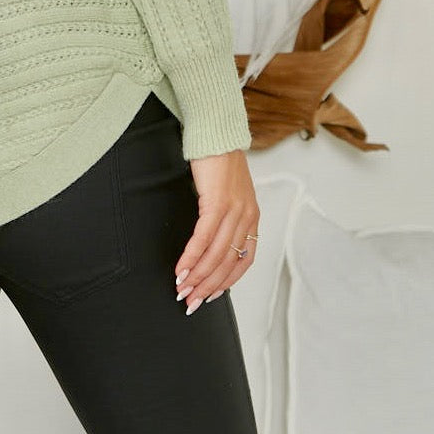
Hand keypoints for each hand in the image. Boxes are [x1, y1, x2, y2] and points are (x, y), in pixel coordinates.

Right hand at [173, 149, 258, 314]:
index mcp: (252, 216)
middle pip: (229, 262)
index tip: (210, 295)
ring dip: (198, 276)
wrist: (216, 132)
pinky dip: (192, 256)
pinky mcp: (218, 202)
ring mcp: (234, 210)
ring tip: (182, 289)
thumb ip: (223, 215)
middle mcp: (247, 216)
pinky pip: (204, 237)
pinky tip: (181, 267)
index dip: (227, 281)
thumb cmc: (218, 160)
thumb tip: (209, 240)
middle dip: (208, 286)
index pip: (244, 260)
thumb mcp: (227, 192)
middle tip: (191, 301)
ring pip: (217, 254)